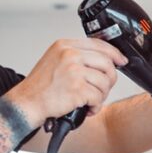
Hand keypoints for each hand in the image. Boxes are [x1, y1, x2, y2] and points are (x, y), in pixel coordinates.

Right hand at [6, 38, 127, 126]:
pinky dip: (96, 106)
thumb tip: (108, 60)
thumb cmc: (43, 86)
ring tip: (90, 100)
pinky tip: (86, 108)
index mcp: (66, 45)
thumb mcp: (57, 60)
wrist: (28, 102)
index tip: (122, 61)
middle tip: (102, 89)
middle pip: (107, 64)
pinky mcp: (77, 88)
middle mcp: (70, 55)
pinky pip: (98, 98)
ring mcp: (73, 71)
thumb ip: (79, 56)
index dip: (115, 54)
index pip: (99, 44)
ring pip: (105, 82)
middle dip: (110, 79)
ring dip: (102, 95)